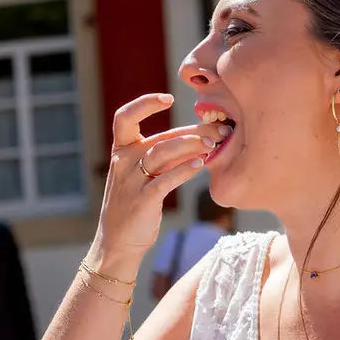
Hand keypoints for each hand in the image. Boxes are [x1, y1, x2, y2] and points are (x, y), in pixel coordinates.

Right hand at [92, 94, 221, 268]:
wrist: (118, 241)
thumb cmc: (136, 204)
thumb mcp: (145, 174)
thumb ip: (165, 156)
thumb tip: (201, 137)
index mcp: (121, 151)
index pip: (125, 117)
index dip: (145, 104)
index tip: (169, 98)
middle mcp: (123, 162)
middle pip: (160, 137)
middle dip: (192, 132)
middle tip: (220, 131)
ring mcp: (132, 182)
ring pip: (162, 153)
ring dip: (191, 146)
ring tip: (214, 145)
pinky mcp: (142, 201)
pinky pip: (166, 180)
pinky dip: (185, 170)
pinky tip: (201, 165)